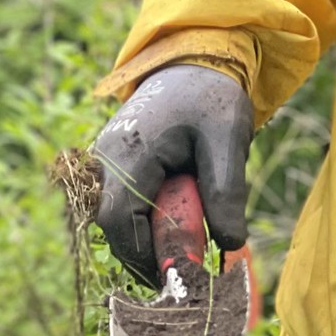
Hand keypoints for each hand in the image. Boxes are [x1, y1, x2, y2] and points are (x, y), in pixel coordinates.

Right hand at [92, 63, 252, 285]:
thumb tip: (229, 244)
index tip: (178, 271)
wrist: (194, 64)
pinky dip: (149, 219)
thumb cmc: (211, 97)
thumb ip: (226, 190)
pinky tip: (178, 217)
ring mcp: (106, 163)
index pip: (119, 218)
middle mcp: (105, 159)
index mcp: (129, 149)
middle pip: (114, 224)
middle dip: (149, 249)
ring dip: (151, 232)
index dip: (143, 252)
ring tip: (189, 235)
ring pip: (119, 217)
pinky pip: (125, 205)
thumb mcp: (228, 138)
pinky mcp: (114, 168)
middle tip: (188, 263)